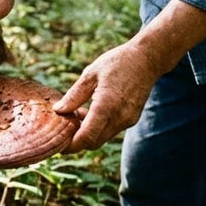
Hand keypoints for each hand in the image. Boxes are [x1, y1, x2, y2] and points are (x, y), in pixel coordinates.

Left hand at [52, 42, 166, 151]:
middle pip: (93, 143)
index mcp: (106, 105)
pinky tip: (92, 111)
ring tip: (78, 113)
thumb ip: (74, 95)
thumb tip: (58, 110)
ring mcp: (128, 120)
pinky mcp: (132, 119)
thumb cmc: (118, 62)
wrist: (147, 59)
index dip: (70, 145)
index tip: (58, 144)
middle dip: (76, 140)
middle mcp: (119, 117)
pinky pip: (111, 131)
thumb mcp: (91, 74)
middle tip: (64, 126)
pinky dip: (99, 127)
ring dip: (88, 133)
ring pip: (102, 138)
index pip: (86, 137)